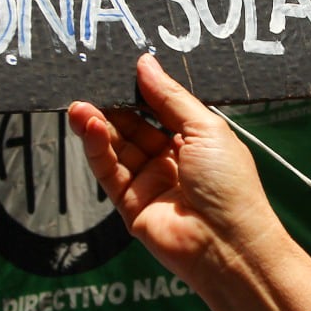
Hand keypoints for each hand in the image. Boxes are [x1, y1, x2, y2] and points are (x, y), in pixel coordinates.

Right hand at [68, 54, 286, 288]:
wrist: (227, 245)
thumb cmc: (230, 186)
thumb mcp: (205, 128)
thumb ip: (170, 97)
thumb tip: (146, 64)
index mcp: (197, 142)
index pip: (161, 110)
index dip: (142, 91)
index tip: (121, 71)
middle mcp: (172, 162)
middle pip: (134, 128)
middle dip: (113, 107)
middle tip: (92, 85)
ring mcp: (150, 184)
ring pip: (117, 149)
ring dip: (98, 125)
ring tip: (80, 105)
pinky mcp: (131, 205)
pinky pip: (109, 172)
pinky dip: (97, 148)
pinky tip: (88, 125)